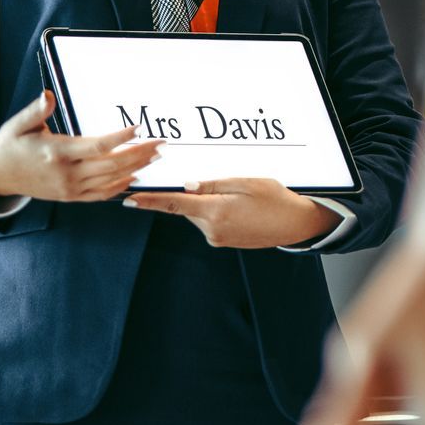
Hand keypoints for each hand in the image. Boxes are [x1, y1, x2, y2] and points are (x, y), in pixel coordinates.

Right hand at [0, 92, 162, 201]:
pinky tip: (135, 176)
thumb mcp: (19, 124)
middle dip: (139, 153)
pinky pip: (101, 194)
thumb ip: (37, 110)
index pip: (96, 146)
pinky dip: (120, 186)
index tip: (138, 128)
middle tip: (160, 143)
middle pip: (111, 165)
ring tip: (155, 156)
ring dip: (136, 168)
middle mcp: (66, 173)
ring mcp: (70, 188)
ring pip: (111, 180)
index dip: (120, 138)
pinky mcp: (70, 197)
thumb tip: (48, 95)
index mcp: (56, 152)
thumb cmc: (10, 145)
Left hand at [122, 177, 339, 248]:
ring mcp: (218, 238)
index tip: (128, 200)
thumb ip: (214, 184)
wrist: (296, 224)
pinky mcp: (224, 241)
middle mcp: (212, 229)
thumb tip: (187, 185)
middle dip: (194, 193)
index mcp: (216, 211)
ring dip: (208, 202)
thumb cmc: (276, 199)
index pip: (174, 204)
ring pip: (199, 214)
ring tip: (239, 196)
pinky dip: (216, 211)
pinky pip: (210, 222)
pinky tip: (240, 207)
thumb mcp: (247, 182)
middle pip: (188, 206)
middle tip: (221, 183)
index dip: (149, 202)